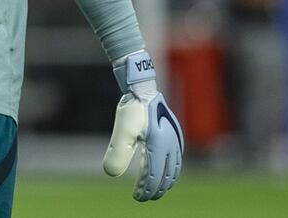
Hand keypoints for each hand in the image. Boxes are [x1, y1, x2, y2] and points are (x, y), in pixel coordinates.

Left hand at [103, 52, 183, 200]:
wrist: (142, 89)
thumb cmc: (132, 110)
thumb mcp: (122, 131)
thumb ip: (118, 152)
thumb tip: (111, 174)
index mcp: (159, 147)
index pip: (154, 176)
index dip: (147, 189)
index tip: (138, 197)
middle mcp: (170, 145)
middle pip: (166, 175)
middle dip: (156, 189)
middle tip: (145, 198)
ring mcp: (174, 140)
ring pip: (173, 167)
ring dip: (165, 181)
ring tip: (156, 189)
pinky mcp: (173, 134)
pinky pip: (176, 157)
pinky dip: (171, 169)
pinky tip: (165, 170)